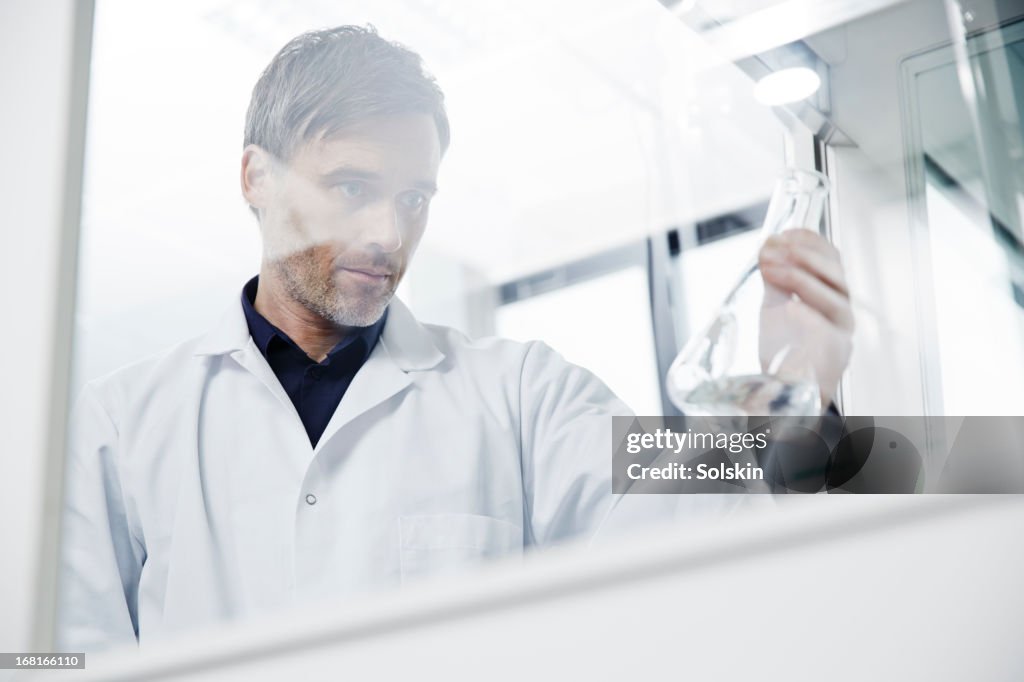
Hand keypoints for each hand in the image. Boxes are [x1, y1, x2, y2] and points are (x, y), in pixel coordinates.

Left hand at [757, 229, 853, 408]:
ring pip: (833, 298)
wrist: (788, 387)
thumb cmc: (787, 345)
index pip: (832, 259)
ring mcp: (841, 332)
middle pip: (835, 275)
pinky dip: (810, 316)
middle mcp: (842, 310)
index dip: (811, 242)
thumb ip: (775, 278)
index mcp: (832, 293)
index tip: (786, 233)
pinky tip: (791, 306)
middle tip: (776, 247)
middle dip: (804, 256)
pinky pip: (827, 331)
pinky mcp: (833, 354)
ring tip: (772, 268)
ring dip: (800, 278)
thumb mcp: (776, 304)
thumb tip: (768, 246)